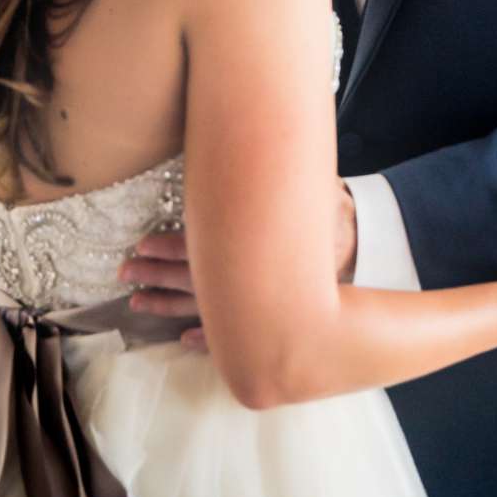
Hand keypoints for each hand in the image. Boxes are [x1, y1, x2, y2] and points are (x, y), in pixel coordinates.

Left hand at [130, 180, 357, 351]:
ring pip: (203, 309)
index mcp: (253, 243)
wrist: (371, 249)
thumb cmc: (336, 215)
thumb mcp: (308, 188)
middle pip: (192, 279)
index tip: (140, 246)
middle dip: (155, 276)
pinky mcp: (271, 320)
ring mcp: (258, 304)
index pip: (200, 246)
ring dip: (167, 305)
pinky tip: (184, 340)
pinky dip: (207, 340)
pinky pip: (232, 336)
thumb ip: (272, 179)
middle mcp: (250, 277)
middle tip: (125, 273)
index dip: (167, 247)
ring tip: (138, 302)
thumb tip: (232, 156)